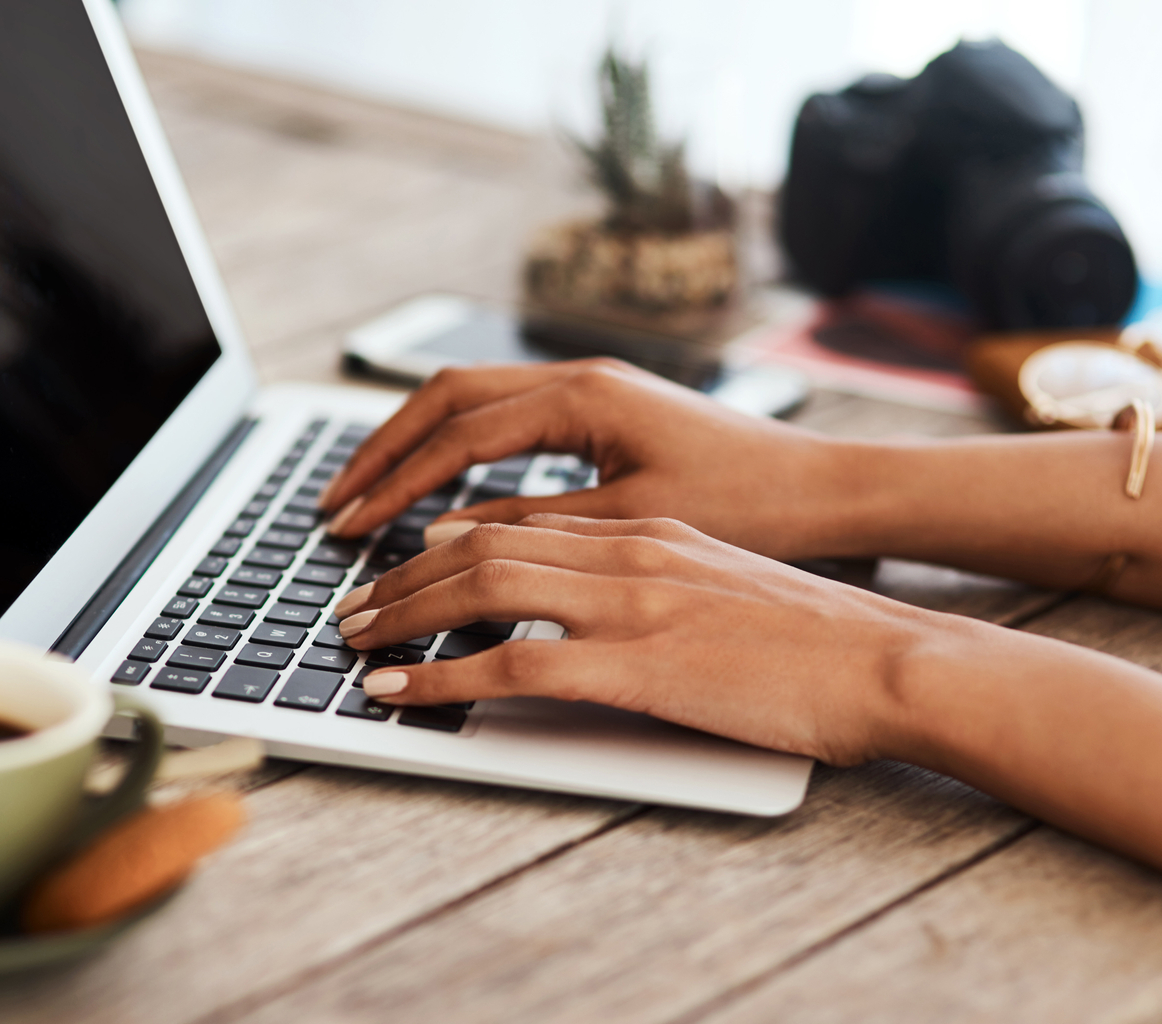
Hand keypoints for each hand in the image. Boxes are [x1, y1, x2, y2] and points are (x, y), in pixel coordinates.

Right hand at [320, 360, 841, 561]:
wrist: (826, 488)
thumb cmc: (750, 502)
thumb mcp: (633, 524)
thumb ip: (535, 526)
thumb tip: (445, 538)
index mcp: (583, 396)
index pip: (458, 434)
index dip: (396, 482)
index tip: (350, 525)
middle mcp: (578, 377)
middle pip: (445, 399)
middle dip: (383, 452)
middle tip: (335, 504)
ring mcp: (588, 388)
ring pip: (470, 402)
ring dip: (414, 447)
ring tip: (367, 495)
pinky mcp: (600, 410)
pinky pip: (504, 419)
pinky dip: (456, 450)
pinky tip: (439, 488)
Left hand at [333, 514, 947, 766]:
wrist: (887, 660)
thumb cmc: (815, 637)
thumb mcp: (720, 583)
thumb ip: (649, 577)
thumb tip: (589, 596)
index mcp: (646, 529)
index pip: (518, 520)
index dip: (444, 541)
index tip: (401, 564)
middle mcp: (626, 550)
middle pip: (479, 543)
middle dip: (401, 572)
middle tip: (350, 601)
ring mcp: (628, 602)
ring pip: (480, 588)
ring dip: (401, 613)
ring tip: (350, 637)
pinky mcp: (635, 664)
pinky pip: (511, 667)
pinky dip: (442, 679)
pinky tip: (398, 692)